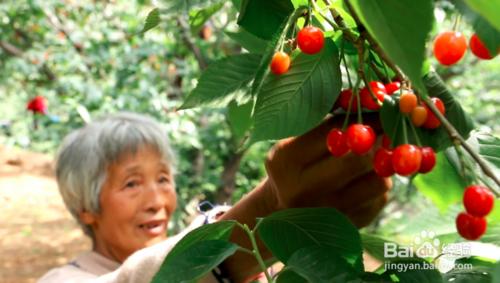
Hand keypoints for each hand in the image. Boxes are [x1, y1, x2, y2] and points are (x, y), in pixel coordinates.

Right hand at [263, 114, 390, 226]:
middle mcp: (303, 190)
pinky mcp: (349, 225)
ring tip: (378, 151)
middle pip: (358, 158)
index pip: (334, 130)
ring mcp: (326, 213)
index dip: (362, 115)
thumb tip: (367, 99)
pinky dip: (379, 182)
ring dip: (383, 162)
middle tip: (388, 125)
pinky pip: (379, 198)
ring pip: (377, 180)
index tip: (378, 105)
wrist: (281, 211)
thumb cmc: (292, 165)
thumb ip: (323, 120)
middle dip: (378, 138)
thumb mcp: (293, 140)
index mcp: (284, 160)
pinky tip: (369, 176)